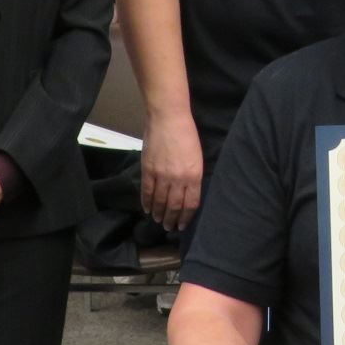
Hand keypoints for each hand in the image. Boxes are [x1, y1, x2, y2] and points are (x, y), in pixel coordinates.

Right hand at [141, 109, 203, 232]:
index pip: (190, 204)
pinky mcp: (148, 169)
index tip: (183, 225)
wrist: (169, 118)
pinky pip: (146, 191)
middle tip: (169, 227)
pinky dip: (146, 202)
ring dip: (158, 213)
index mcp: (194, 175)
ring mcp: (161, 175)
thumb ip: (193, 175)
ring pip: (159, 201)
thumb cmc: (187, 134)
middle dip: (172, 219)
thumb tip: (188, 191)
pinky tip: (147, 209)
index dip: (186, 217)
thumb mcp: (197, 157)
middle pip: (175, 206)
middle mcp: (178, 179)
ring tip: (158, 220)